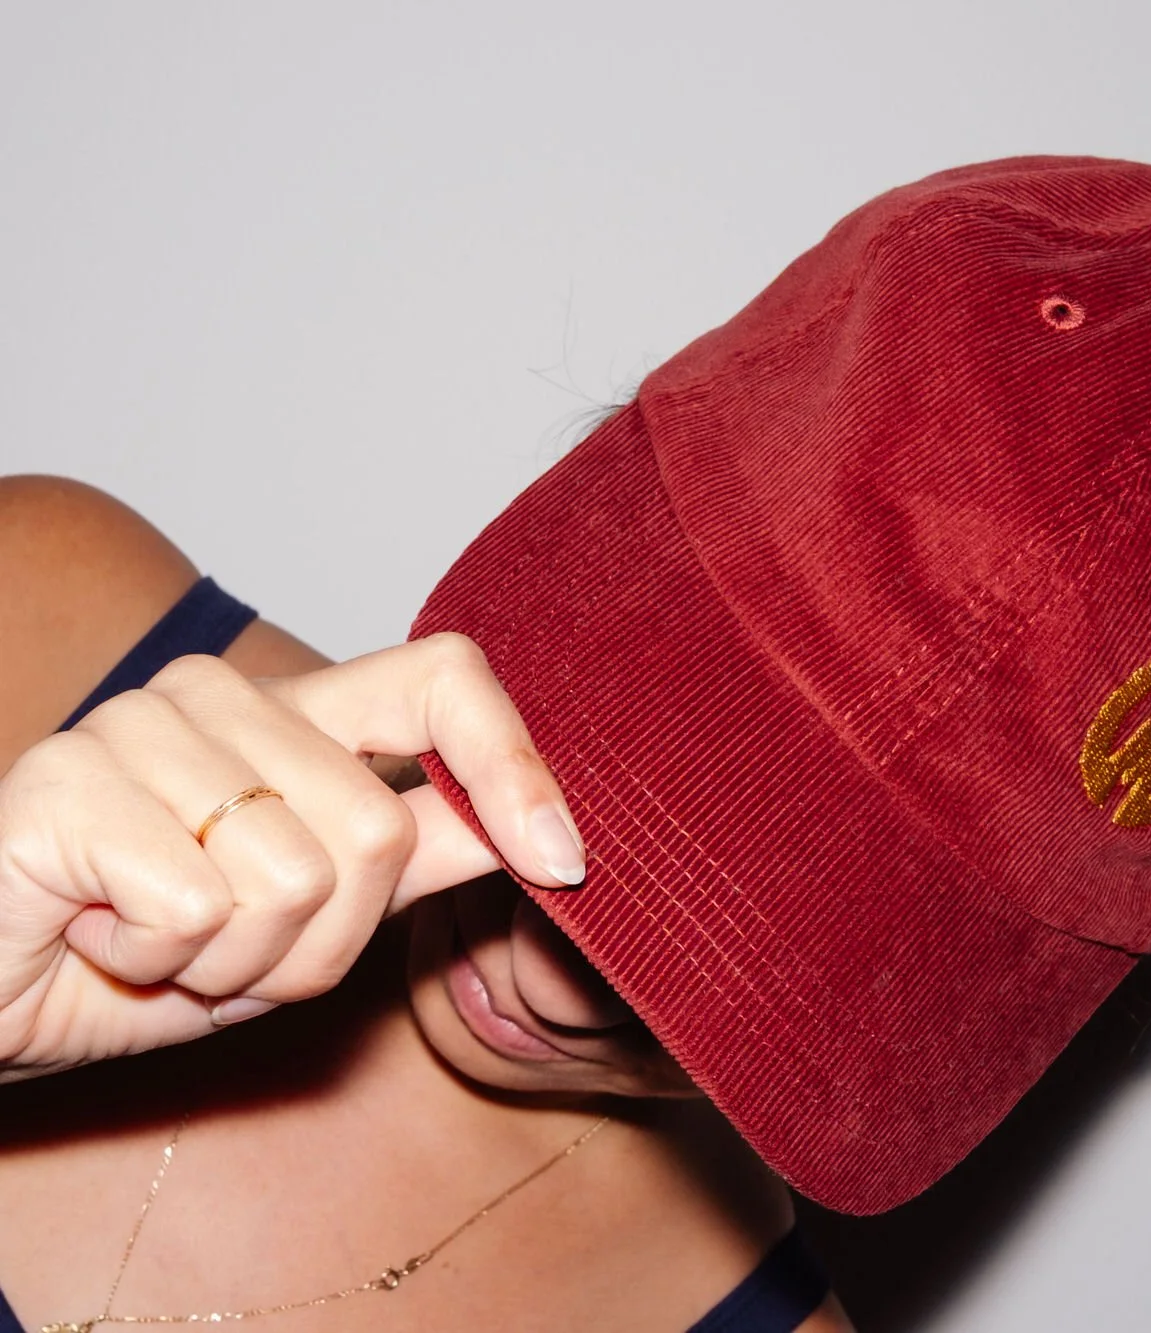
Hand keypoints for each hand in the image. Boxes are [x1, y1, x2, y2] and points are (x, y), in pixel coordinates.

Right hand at [0, 632, 583, 1079]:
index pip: (443, 678)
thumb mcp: (313, 920)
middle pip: (381, 830)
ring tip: (159, 941)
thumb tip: (547, 835)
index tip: (560, 859)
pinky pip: (196, 905)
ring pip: (296, 877)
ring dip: (236, 960)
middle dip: (322, 943)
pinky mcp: (66, 779)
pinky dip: (155, 961)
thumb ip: (421, 861)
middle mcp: (221, 696)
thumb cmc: (148, 955)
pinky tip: (99, 937)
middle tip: (230, 949)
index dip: (516, 764)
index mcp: (296, 716)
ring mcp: (139, 724)